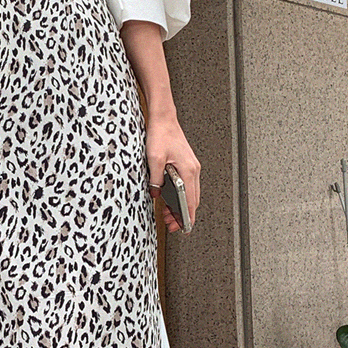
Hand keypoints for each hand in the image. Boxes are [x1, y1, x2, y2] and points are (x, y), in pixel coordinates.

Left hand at [145, 112, 200, 233]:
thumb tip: (156, 194)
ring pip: (190, 193)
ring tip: (168, 216)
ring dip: (181, 206)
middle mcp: (193, 170)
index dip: (188, 217)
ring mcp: (191, 167)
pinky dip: (180, 196)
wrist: (164, 119)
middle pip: (192, 200)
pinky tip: (170, 201)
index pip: (191, 200)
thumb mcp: (154, 160)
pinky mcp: (186, 165)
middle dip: (183, 215)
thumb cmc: (161, 134)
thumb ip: (156, 180)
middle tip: (171, 225)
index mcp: (188, 171)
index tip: (184, 228)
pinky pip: (186, 186)